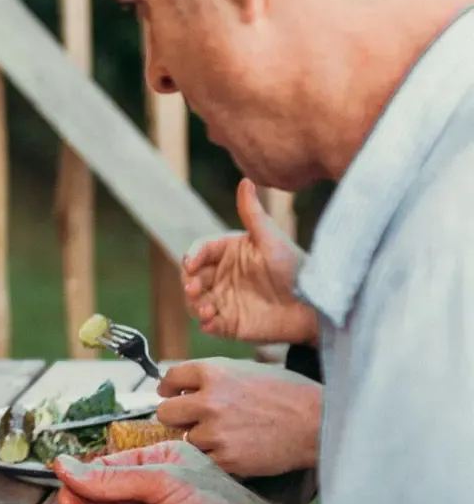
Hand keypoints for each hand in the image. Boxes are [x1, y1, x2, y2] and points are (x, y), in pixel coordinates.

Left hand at [155, 359, 320, 476]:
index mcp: (212, 372)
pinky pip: (205, 460)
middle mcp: (208, 401)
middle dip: (176, 417)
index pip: (170, 378)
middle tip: (190, 420)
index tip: (170, 394)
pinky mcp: (227, 459)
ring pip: (186, 439)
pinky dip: (214, 458)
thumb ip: (214, 377)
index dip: (169, 388)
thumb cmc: (289, 393)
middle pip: (166, 412)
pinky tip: (233, 450)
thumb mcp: (246, 370)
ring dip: (200, 439)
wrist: (317, 423)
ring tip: (225, 436)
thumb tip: (187, 387)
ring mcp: (216, 432)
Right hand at [182, 179, 316, 344]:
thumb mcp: (271, 239)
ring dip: (194, 303)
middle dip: (189, 282)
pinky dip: (205, 322)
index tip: (191, 262)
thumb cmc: (295, 267)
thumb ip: (252, 213)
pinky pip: (209, 323)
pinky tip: (210, 320)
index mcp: (229, 253)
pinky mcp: (230, 323)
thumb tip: (245, 180)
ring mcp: (225, 299)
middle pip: (193, 276)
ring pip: (196, 300)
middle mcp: (223, 275)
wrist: (315, 305)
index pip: (202, 251)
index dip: (194, 255)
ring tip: (205, 307)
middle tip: (194, 287)